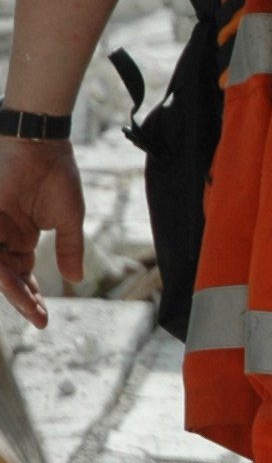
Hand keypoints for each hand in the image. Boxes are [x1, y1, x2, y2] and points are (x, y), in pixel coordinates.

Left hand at [0, 141, 82, 324]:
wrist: (41, 143)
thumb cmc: (56, 174)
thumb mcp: (68, 219)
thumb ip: (69, 249)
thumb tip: (74, 279)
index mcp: (20, 236)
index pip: (21, 274)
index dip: (31, 296)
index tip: (44, 318)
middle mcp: (3, 235)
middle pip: (8, 276)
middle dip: (23, 299)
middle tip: (39, 319)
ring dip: (14, 290)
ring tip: (32, 308)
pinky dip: (3, 272)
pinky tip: (17, 285)